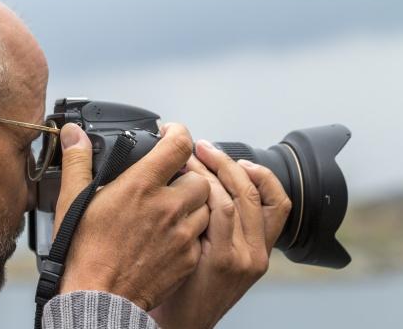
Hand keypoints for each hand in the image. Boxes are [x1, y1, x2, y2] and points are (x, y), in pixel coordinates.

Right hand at [53, 123, 210, 309]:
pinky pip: (201, 235)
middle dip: (187, 176)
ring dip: (192, 204)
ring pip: (206, 206)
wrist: (99, 296)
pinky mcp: (188, 256)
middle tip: (170, 182)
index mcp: (141, 186)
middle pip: (199, 177)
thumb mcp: (72, 200)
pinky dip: (191, 231)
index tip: (170, 134)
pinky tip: (171, 235)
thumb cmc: (86, 251)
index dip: (178, 133)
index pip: (178, 145)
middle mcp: (168, 207)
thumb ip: (78, 161)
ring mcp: (182, 233)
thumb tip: (73, 134)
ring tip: (171, 210)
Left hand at [150, 140, 290, 328]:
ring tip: (191, 158)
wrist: (180, 323)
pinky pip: (220, 212)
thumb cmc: (189, 286)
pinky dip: (205, 190)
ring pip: (238, 198)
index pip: (278, 202)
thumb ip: (220, 224)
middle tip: (204, 147)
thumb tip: (206, 182)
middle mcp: (258, 252)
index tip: (236, 158)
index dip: (261, 173)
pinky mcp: (226, 261)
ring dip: (212, 171)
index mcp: (260, 249)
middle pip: (256, 192)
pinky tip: (188, 181)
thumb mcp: (215, 254)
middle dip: (228, 163)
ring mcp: (245, 258)